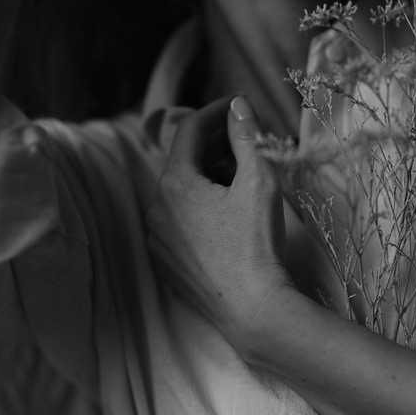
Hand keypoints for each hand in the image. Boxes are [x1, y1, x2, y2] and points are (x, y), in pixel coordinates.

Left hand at [147, 95, 293, 352]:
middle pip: (184, 162)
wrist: (253, 309)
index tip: (238, 104)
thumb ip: (246, 136)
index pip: (189, 130)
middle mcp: (157, 209)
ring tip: (243, 177)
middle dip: (214, 145)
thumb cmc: (257, 243)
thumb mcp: (259, 181)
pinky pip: (180, 223)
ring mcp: (158, 240)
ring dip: (208, 178)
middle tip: (246, 139)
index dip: (215, 111)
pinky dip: (200, 208)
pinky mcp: (167, 264)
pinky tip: (229, 214)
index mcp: (174, 184)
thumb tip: (238, 106)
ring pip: (181, 194)